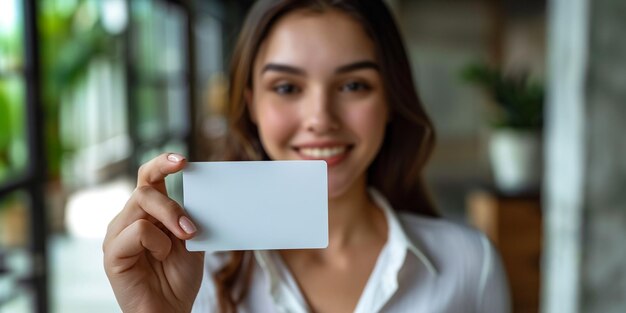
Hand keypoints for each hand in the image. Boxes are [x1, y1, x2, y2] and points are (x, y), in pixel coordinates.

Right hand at [103, 153, 203, 312]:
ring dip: (169, 222)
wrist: (171, 311)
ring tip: (178, 245)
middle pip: (145, 188)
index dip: (162, 164)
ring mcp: (117, 235)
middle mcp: (127, 219)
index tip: (183, 160)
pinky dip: (158, 243)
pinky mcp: (112, 253)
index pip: (147, 177)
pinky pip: (138, 230)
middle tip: (191, 229)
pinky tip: (160, 258)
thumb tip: (199, 191)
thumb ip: (188, 215)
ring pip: (142, 203)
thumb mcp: (191, 239)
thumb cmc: (178, 277)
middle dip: (172, 204)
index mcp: (145, 213)